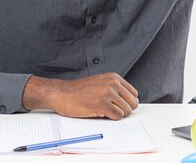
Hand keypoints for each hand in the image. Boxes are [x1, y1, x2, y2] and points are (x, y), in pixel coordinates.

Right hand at [23, 72, 138, 119]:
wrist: (61, 93)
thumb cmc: (78, 91)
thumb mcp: (99, 82)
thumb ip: (113, 87)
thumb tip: (128, 101)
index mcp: (113, 77)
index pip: (133, 93)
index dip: (127, 102)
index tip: (120, 106)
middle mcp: (112, 83)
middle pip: (133, 103)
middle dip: (125, 109)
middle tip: (114, 111)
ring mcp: (108, 94)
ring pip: (127, 110)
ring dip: (119, 115)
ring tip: (107, 112)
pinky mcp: (102, 104)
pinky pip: (118, 116)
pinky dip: (113, 118)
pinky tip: (103, 114)